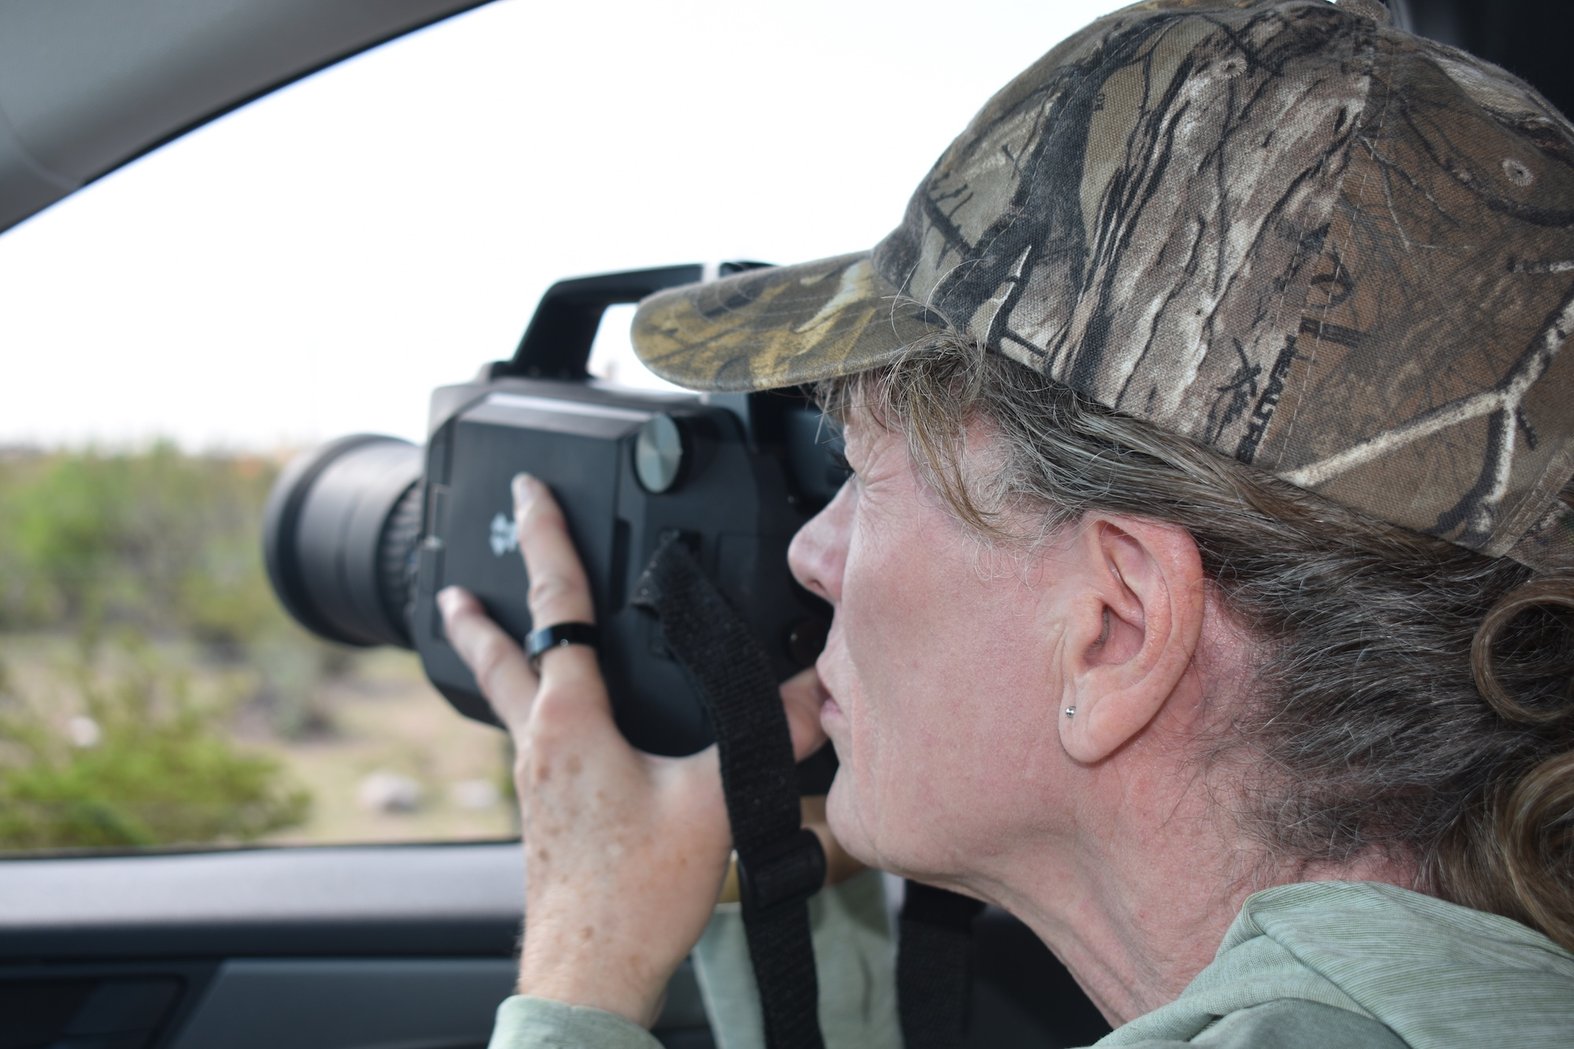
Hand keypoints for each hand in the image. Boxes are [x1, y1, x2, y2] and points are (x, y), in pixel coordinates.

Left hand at [437, 473, 833, 1026]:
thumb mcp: (715, 798)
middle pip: (503, 652)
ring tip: (476, 626)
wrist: (591, 969)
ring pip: (506, 695)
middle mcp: (537, 741)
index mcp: (568, 718)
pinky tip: (554, 722)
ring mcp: (534, 779)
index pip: (553, 605)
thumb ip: (771, 733)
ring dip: (495, 654)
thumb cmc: (634, 892)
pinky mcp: (546, 810)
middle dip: (485, 605)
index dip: (544, 539)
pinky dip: (527, 705)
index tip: (529, 492)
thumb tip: (818, 686)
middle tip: (458, 576)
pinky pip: (528, 736)